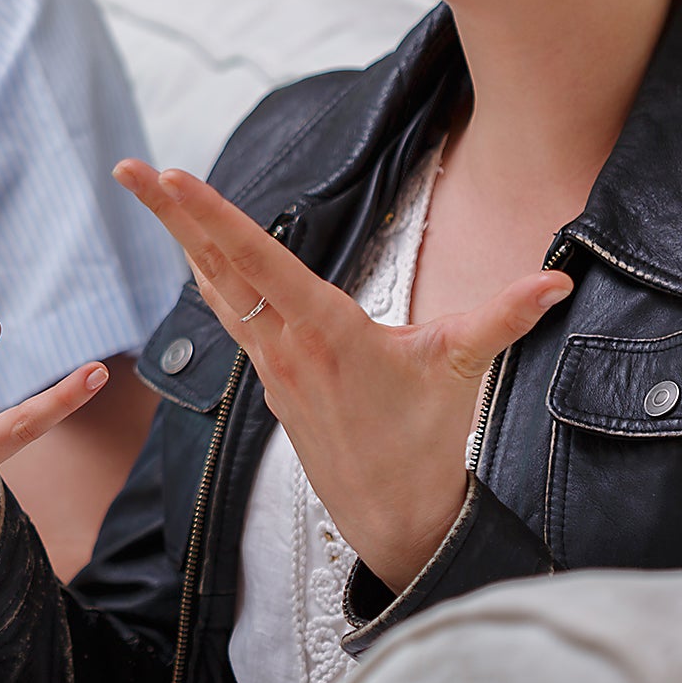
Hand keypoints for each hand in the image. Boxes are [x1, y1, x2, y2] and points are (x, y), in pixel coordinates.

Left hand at [113, 160, 571, 591]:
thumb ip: (501, 317)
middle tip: (128, 167)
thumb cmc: (425, 442)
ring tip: (147, 188)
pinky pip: (228, 311)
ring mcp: (269, 360)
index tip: (173, 178)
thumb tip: (554, 281)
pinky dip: (206, 271)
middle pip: (216, 263)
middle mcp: (284, 342)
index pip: (258, 259)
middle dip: (171, 212)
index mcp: (324, 330)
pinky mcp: (268, 375)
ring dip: (180, 235)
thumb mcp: (459, 371)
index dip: (214, 216)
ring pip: (214, 284)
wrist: (393, 515)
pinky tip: (190, 247)